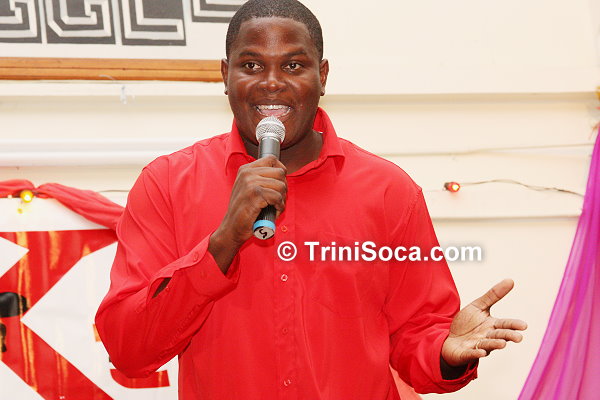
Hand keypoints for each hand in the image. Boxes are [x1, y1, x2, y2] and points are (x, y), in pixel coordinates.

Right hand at [209, 155, 286, 271]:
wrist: (231, 228)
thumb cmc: (243, 211)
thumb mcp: (248, 188)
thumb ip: (261, 178)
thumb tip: (282, 173)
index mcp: (245, 169)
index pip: (272, 159)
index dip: (281, 171)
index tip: (279, 183)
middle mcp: (247, 173)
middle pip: (280, 172)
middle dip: (283, 187)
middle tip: (277, 199)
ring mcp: (250, 183)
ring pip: (281, 185)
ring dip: (282, 199)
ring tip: (274, 206)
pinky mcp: (255, 194)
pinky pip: (278, 197)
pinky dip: (280, 206)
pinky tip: (274, 211)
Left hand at [441, 279, 526, 366]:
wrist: (450, 339)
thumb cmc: (467, 323)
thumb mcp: (478, 306)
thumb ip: (493, 295)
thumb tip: (511, 280)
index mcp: (492, 326)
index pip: (505, 324)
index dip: (513, 325)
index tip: (524, 325)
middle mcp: (487, 337)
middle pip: (499, 336)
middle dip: (508, 336)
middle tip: (518, 337)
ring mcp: (477, 346)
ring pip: (487, 345)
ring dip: (494, 345)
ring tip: (502, 344)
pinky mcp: (466, 353)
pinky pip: (471, 354)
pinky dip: (476, 353)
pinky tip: (481, 352)